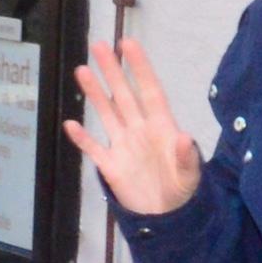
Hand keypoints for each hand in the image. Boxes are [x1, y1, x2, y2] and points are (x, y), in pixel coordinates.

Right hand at [62, 38, 203, 217]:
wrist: (167, 218)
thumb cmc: (183, 192)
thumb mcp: (190, 176)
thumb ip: (187, 157)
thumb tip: (185, 138)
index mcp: (161, 127)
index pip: (149, 90)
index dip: (139, 68)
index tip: (128, 44)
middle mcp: (140, 130)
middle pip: (123, 95)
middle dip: (112, 70)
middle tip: (99, 45)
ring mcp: (123, 146)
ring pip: (107, 114)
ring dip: (94, 94)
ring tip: (81, 70)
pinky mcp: (111, 166)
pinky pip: (94, 148)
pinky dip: (82, 138)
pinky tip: (70, 124)